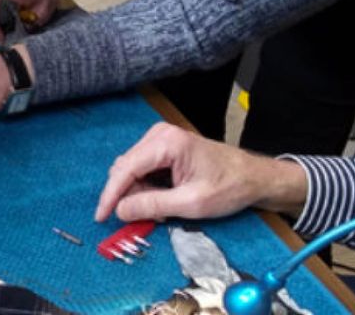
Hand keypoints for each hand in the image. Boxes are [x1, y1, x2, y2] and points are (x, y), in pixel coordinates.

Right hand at [94, 123, 306, 223]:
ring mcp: (160, 139)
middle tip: (138, 219)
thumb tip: (121, 210)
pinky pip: (142, 168)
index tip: (101, 216)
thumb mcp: (191, 203)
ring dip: (137, 192)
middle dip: (126, 195)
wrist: (253, 177)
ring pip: (132, 169)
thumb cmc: (228, 187)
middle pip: (126, 168)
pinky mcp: (163, 147)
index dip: (111, 195)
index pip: (126, 169)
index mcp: (166, 143)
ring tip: (157, 210)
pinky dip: (145, 187)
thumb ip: (153, 205)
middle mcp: (159, 135)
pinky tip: (159, 200)